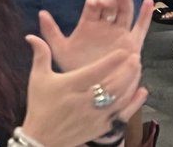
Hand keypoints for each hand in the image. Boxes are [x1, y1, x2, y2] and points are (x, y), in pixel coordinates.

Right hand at [20, 37, 146, 146]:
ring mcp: (95, 115)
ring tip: (138, 70)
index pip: (94, 72)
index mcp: (70, 86)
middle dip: (126, 71)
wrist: (42, 137)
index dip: (110, 62)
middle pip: (111, 85)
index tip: (122, 52)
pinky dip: (133, 103)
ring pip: (119, 99)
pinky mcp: (101, 127)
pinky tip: (141, 92)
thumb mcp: (37, 78)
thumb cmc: (40, 105)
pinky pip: (122, 114)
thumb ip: (40, 55)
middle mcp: (85, 101)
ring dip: (131, 84)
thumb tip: (31, 36)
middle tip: (136, 58)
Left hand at [39, 0, 152, 72]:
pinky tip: (149, 2)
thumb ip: (50, 32)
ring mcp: (119, 33)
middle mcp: (105, 25)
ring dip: (125, 1)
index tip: (92, 3)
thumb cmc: (76, 67)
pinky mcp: (132, 44)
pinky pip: (141, 28)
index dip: (93, 2)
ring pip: (125, 13)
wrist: (92, 88)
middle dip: (108, 0)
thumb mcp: (60, 49)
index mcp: (88, 23)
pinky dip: (146, 15)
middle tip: (105, 1)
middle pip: (109, 6)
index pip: (92, 7)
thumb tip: (41, 13)